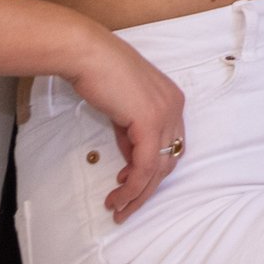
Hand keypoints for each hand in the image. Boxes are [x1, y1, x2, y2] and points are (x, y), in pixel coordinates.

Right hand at [64, 29, 187, 222]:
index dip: (153, 169)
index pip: (170, 145)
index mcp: (172, 101)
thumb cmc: (100, 75)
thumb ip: (132, 134)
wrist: (88, 56)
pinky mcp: (150, 122)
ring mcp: (166, 114)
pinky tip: (119, 195)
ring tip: (118, 208)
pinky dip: (134, 185)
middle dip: (147, 187)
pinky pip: (146, 165)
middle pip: (169, 159)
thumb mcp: (124, 109)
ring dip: (138, 193)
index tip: (129, 184)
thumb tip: (132, 161)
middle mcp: (175, 107)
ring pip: (159, 167)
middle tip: (125, 206)